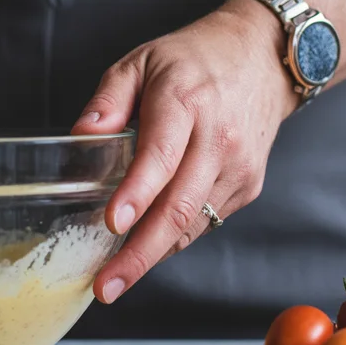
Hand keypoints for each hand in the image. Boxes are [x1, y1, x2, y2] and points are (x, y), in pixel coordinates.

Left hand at [73, 1, 299, 303]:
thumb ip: (108, 98)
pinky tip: (146, 246)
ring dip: (153, 256)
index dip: (137, 193)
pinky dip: (174, 239)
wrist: (263, 58)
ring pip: (192, 224)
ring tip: (114, 278)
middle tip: (105, 286)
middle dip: (139, 254)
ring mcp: (237, 167)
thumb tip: (82, 133)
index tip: (113, 224)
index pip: (161, 155)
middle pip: (179, 207)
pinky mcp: (247, 185)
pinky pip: (205, 222)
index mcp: (185, 103)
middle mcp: (217, 140)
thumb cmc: (193, 60)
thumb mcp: (140, 61)